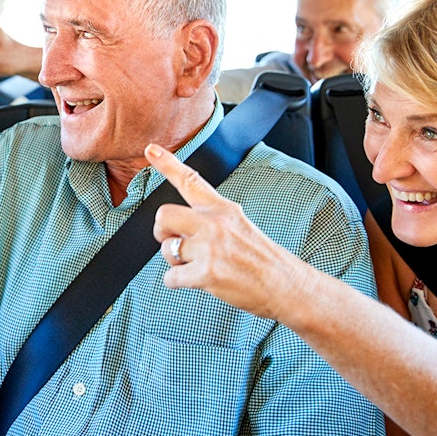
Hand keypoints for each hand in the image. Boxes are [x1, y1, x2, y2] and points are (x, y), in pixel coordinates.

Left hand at [144, 143, 311, 320]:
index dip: (167, 164)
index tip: (150, 150)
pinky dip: (177, 282)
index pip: (190, 180)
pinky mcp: (207, 274)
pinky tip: (197, 281)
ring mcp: (210, 248)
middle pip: (164, 216)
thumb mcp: (240, 225)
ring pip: (166, 249)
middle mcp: (215, 224)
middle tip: (173, 242)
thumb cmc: (262, 259)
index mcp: (223, 209)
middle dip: (161, 232)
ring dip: (175, 262)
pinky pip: (171, 277)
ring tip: (197, 267)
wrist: (286, 285)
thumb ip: (211, 221)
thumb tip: (182, 228)